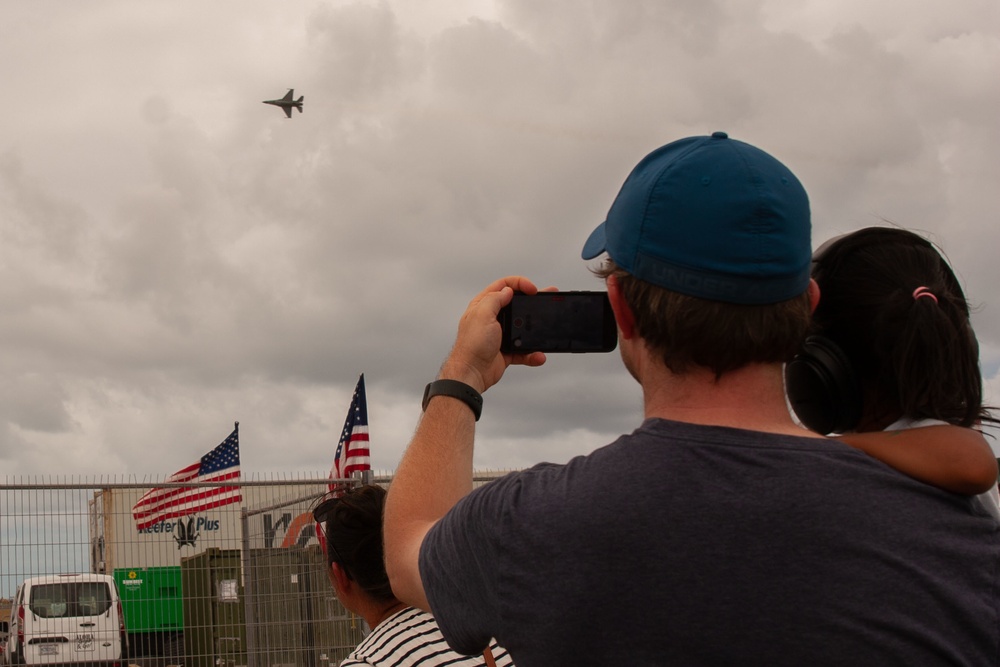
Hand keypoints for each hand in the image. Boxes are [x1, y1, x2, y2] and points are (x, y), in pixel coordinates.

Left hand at [439, 276, 547, 392]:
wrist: (471, 373)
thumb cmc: (472, 345)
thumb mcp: (482, 314)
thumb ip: (495, 299)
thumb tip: (507, 290)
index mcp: (484, 306)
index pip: (503, 286)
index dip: (519, 284)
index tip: (532, 289)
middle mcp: (492, 318)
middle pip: (516, 304)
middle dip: (532, 302)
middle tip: (546, 298)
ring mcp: (500, 335)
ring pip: (523, 328)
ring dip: (535, 330)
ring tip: (545, 329)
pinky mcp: (506, 350)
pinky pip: (524, 350)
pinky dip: (532, 353)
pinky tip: (537, 354)